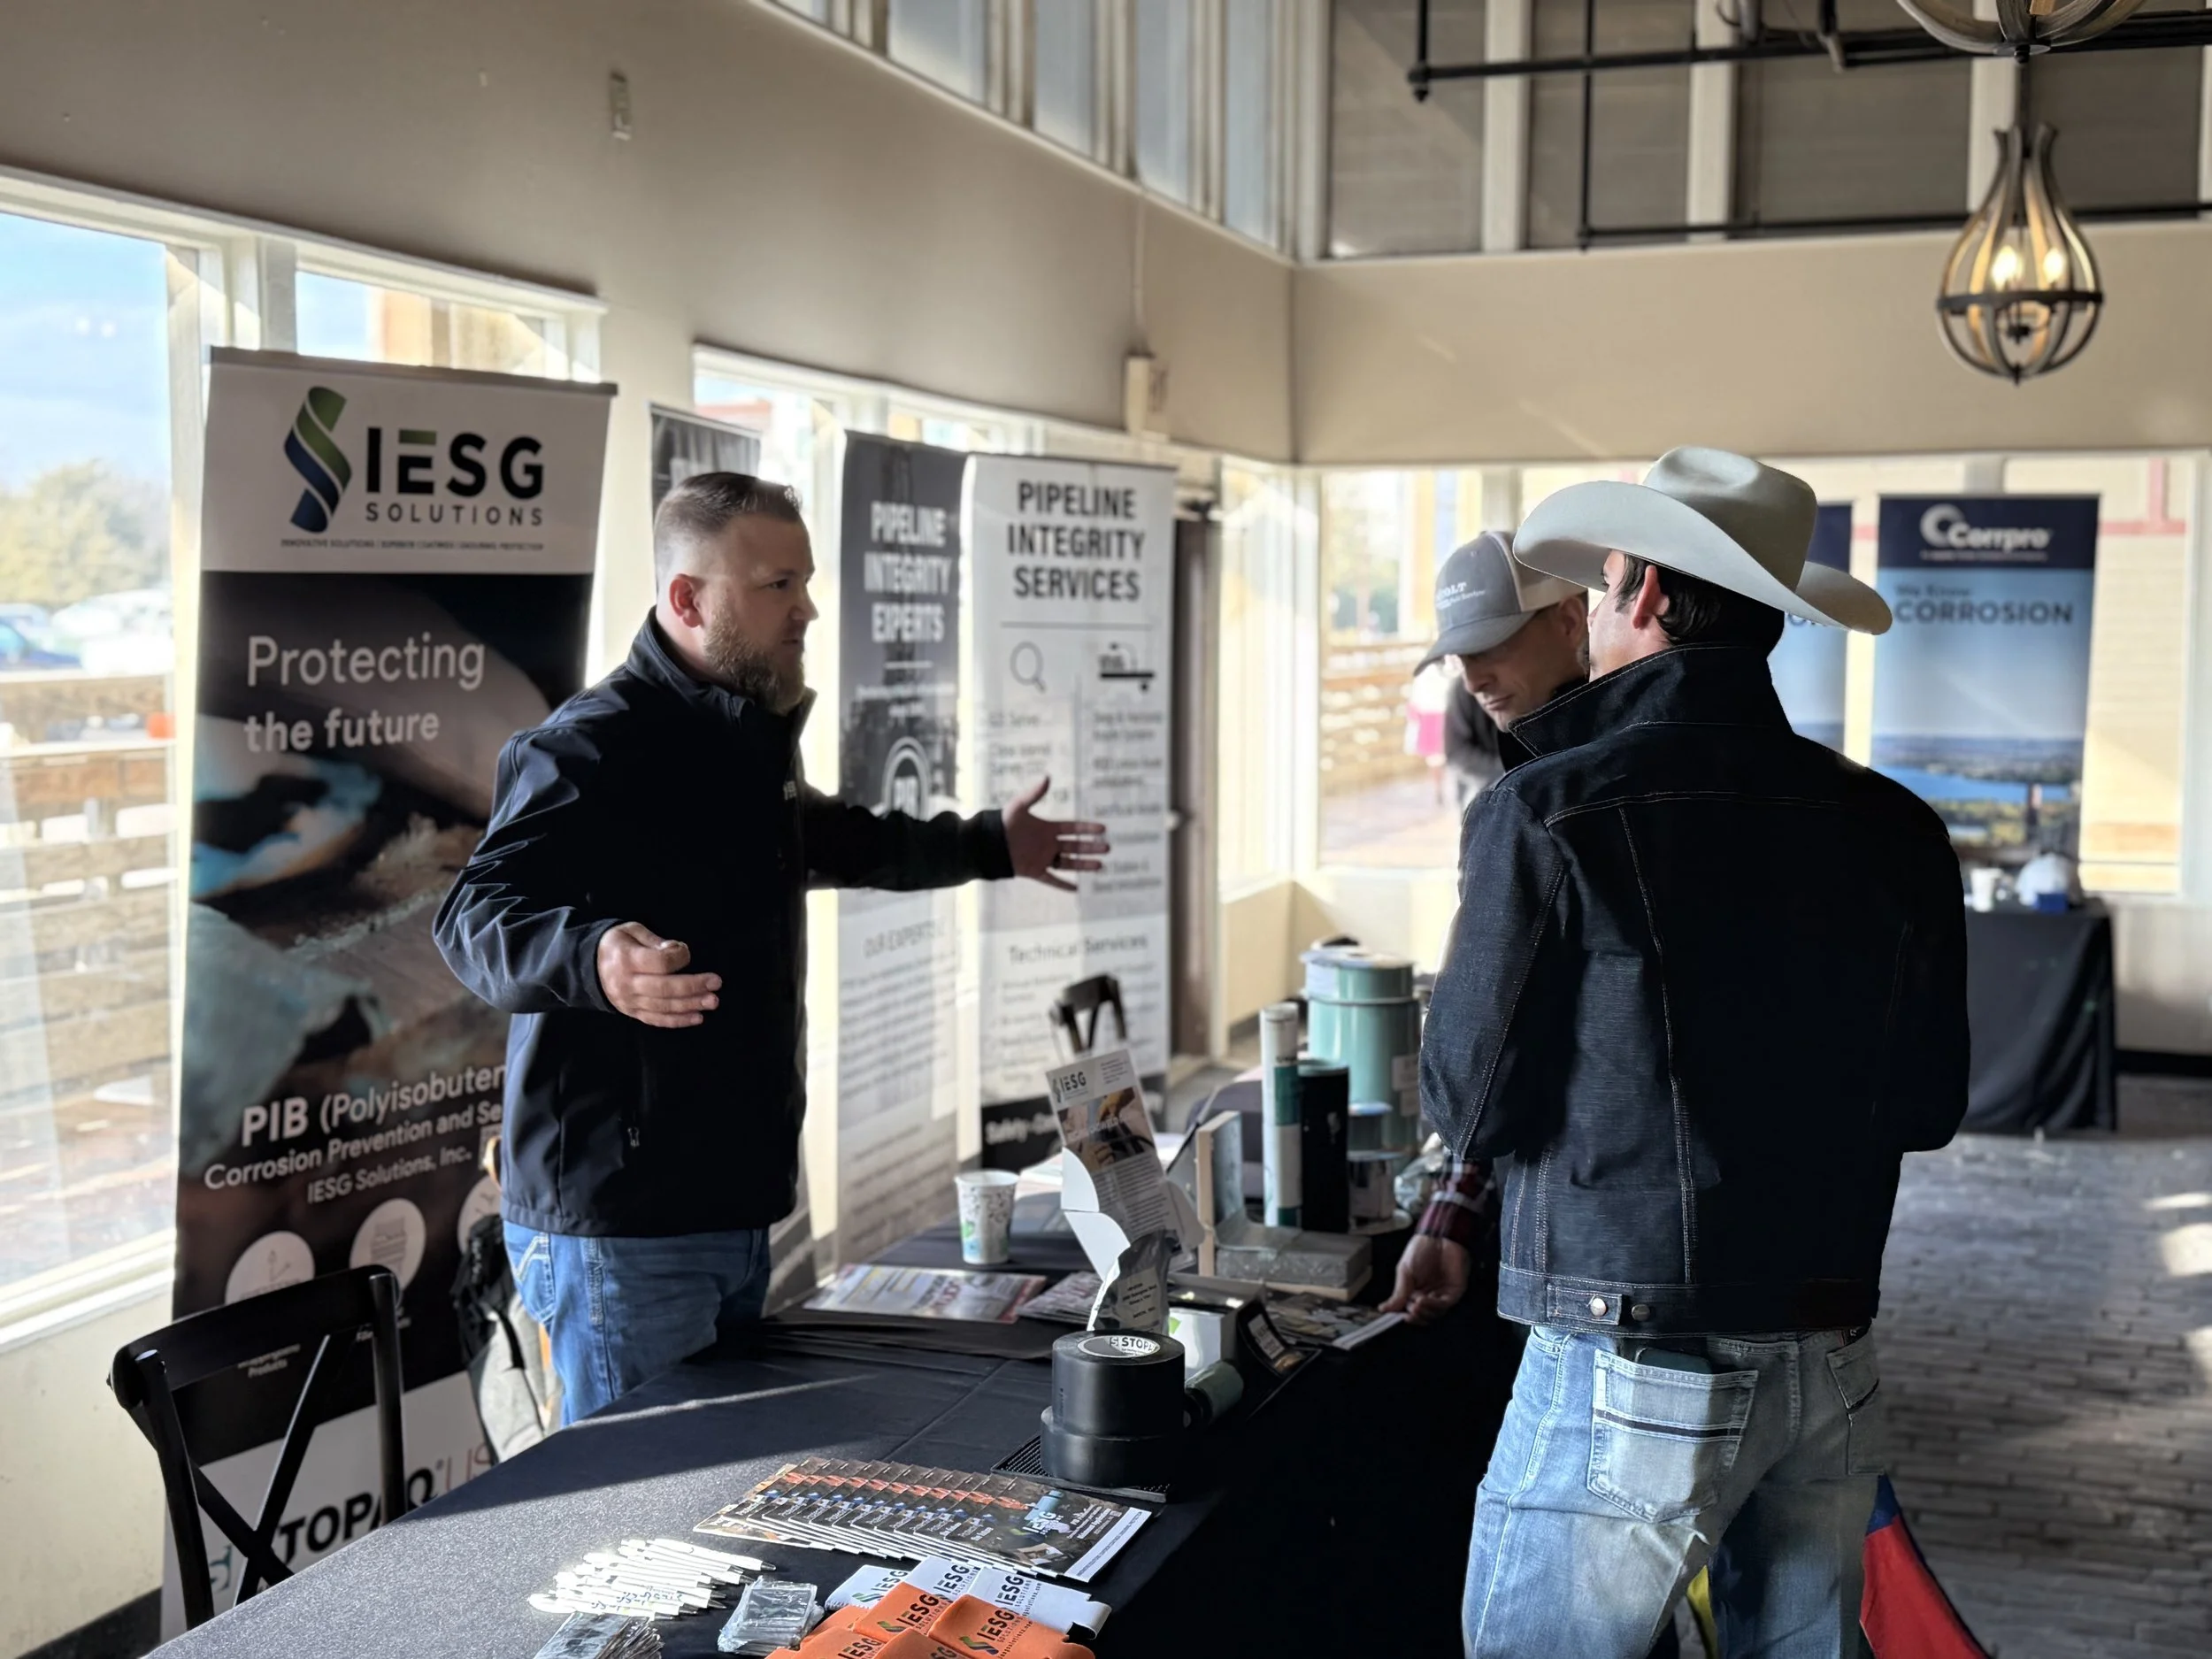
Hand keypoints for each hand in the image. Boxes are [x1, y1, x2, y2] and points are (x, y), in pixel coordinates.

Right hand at [595, 922, 720, 1028]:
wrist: (587, 966)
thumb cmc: (615, 944)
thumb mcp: (630, 931)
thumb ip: (654, 940)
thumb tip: (676, 949)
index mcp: (626, 959)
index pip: (658, 963)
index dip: (678, 958)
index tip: (686, 951)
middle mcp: (627, 983)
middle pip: (664, 988)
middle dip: (693, 986)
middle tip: (716, 984)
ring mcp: (629, 1001)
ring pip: (663, 1007)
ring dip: (690, 1005)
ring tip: (712, 1001)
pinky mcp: (632, 1012)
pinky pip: (656, 1020)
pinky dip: (677, 1021)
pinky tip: (697, 1017)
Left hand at [1002, 776, 1109, 892]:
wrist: (987, 844)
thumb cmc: (1002, 823)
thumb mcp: (1019, 807)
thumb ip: (1034, 794)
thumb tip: (1047, 777)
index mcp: (1047, 828)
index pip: (1072, 828)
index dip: (1087, 828)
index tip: (1102, 828)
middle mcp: (1048, 844)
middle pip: (1075, 846)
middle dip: (1091, 847)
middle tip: (1108, 848)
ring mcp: (1043, 858)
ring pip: (1068, 863)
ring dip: (1084, 865)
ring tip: (1100, 866)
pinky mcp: (1035, 871)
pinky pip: (1052, 879)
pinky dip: (1063, 885)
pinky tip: (1077, 889)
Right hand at [1382, 1235, 1469, 1326]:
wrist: (1438, 1236)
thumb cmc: (1420, 1250)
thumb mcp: (1404, 1272)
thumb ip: (1398, 1293)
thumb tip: (1383, 1309)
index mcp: (1416, 1291)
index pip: (1411, 1311)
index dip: (1406, 1316)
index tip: (1398, 1317)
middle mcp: (1430, 1295)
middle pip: (1424, 1316)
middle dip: (1416, 1316)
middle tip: (1409, 1311)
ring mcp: (1442, 1294)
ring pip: (1434, 1313)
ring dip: (1424, 1312)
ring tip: (1416, 1304)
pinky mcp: (1454, 1291)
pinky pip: (1445, 1304)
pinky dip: (1434, 1306)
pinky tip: (1424, 1300)